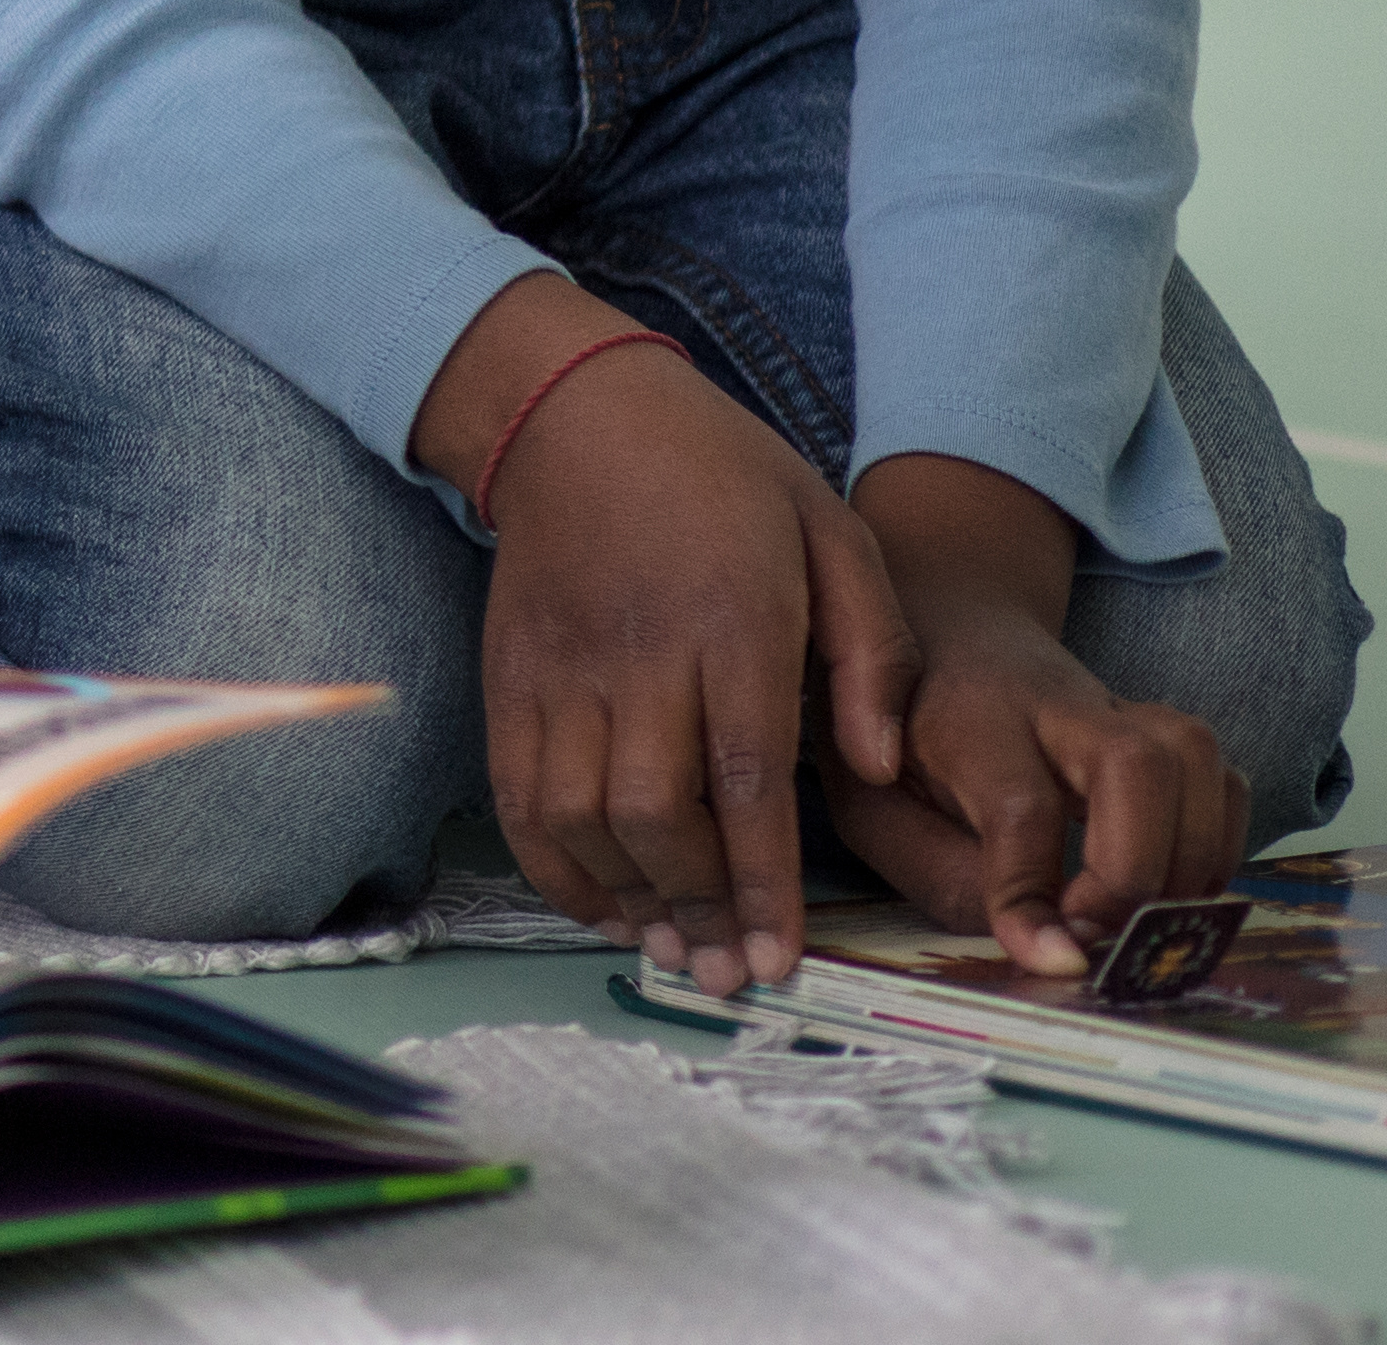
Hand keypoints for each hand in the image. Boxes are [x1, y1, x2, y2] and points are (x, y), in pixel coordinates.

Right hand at [447, 302, 887, 993]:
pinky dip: (552, 863)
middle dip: (696, 908)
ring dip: (625, 896)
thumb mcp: (834, 532)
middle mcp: (637, 653)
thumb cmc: (724, 476)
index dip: (764, 884)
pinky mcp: (507, 675)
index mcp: (730, 621)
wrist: (576, 414)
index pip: (747, 780)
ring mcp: (560, 667)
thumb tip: (879, 768)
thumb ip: (872, 653)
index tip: (782, 960)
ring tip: (672, 946)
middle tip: (732, 973)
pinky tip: (600, 900)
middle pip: (654, 814)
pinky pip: (517, 793)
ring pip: (578, 815)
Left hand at [824, 453, 1242, 977]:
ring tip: (1134, 917)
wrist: (938, 628)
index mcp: (966, 718)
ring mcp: (1117, 708)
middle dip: (1134, 870)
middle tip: (1096, 932)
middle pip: (1134, 764)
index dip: (1034, 891)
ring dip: (1187, 860)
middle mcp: (1053, 702)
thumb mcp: (872, 806)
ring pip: (1195, 761)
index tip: (1053, 957)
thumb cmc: (894, 733)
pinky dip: (1213, 846)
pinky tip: (1164, 885)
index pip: (1017, 802)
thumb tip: (1043, 944)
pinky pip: (1221, 781)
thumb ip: (939, 872)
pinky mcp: (1160, 730)